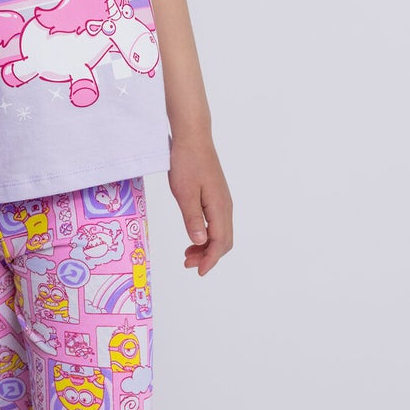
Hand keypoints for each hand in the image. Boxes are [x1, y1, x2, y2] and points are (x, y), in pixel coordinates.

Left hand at [168, 137, 232, 275]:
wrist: (192, 137)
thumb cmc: (187, 162)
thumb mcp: (184, 193)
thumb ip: (193, 218)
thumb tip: (201, 241)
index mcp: (219, 207)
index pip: (220, 242)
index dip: (210, 260)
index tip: (199, 272)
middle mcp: (225, 206)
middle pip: (224, 240)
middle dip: (208, 256)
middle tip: (188, 264)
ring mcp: (222, 200)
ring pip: (220, 232)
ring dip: (207, 246)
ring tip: (188, 254)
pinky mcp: (216, 196)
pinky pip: (216, 222)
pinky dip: (206, 234)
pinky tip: (194, 236)